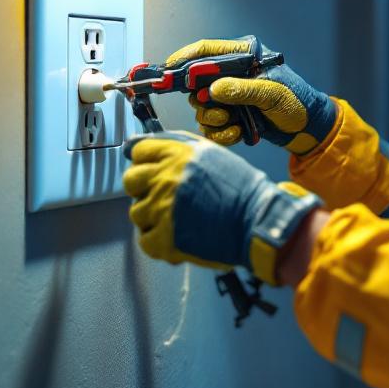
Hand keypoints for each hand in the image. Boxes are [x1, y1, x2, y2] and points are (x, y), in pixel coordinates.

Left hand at [121, 130, 322, 283]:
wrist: (257, 219)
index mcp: (176, 155)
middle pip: (131, 180)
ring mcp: (162, 209)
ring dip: (152, 215)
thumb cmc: (240, 188)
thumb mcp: (210, 153)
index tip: (151, 170)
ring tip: (176, 217)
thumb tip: (146, 147)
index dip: (146, 161)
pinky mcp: (164, 238)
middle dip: (144, 187)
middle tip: (163, 195)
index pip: (139, 152)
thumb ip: (178, 148)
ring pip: (137, 211)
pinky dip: (157, 240)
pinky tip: (175, 234)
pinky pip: (144, 239)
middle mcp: (164, 179)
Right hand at [165, 36, 337, 153]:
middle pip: (198, 82)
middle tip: (218, 109)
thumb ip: (244, 90)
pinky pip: (212, 126)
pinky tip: (238, 134)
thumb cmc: (297, 101)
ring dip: (214, 119)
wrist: (309, 128)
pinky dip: (221, 133)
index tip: (169, 69)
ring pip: (203, 107)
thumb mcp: (273, 93)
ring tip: (233, 122)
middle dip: (204, 100)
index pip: (207, 51)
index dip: (185, 58)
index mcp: (243, 57)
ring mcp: (230, 96)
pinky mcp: (231, 116)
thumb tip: (214, 89)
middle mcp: (233, 75)